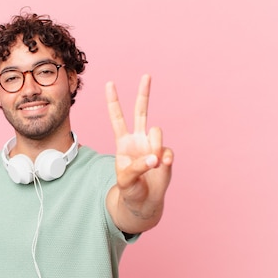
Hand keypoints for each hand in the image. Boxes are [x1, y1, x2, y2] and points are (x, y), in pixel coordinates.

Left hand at [106, 74, 172, 207]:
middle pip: (140, 111)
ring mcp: (152, 145)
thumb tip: (154, 158)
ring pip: (157, 131)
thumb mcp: (125, 180)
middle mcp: (138, 139)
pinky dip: (165, 160)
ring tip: (152, 164)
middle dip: (143, 93)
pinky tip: (162, 167)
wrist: (144, 202)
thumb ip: (136, 167)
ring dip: (154, 147)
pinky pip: (167, 151)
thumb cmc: (130, 189)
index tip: (110, 83)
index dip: (113, 102)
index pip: (117, 118)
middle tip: (146, 75)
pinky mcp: (165, 154)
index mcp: (123, 142)